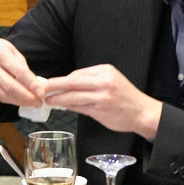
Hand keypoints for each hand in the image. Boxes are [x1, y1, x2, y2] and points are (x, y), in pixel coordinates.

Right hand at [0, 38, 44, 107]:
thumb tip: (36, 84)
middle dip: (27, 96)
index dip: (31, 84)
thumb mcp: (13, 52)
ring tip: (32, 103)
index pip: (19, 71)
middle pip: (10, 86)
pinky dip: (11, 101)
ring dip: (20, 101)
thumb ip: (23, 67)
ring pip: (4, 94)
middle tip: (39, 102)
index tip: (41, 92)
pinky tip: (21, 101)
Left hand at [43, 64, 162, 139]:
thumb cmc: (126, 99)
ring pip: (74, 95)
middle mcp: (104, 81)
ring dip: (58, 98)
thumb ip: (90, 84)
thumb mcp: (111, 83)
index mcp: (106, 71)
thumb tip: (66, 88)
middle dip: (54, 85)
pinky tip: (61, 107)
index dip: (61, 79)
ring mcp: (102, 96)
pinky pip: (80, 107)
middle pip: (73, 81)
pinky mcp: (101, 109)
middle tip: (40, 88)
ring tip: (46, 100)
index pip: (78, 74)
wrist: (143, 113)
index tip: (49, 82)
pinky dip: (68, 106)